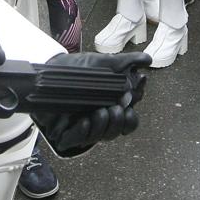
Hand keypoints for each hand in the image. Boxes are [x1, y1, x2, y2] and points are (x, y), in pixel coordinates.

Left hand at [33, 52, 148, 157]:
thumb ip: (126, 62)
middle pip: (116, 132)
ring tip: (100, 112)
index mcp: (111, 108)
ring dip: (102, 126)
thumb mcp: (104, 64)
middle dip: (118, 123)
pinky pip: (76, 140)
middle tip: (116, 109)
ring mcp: (82, 128)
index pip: (128, 121)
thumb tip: (147, 60)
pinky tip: (85, 121)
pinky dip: (82, 132)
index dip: (131, 118)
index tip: (130, 106)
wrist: (51, 70)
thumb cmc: (78, 69)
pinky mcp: (64, 133)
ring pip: (98, 138)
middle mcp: (99, 121)